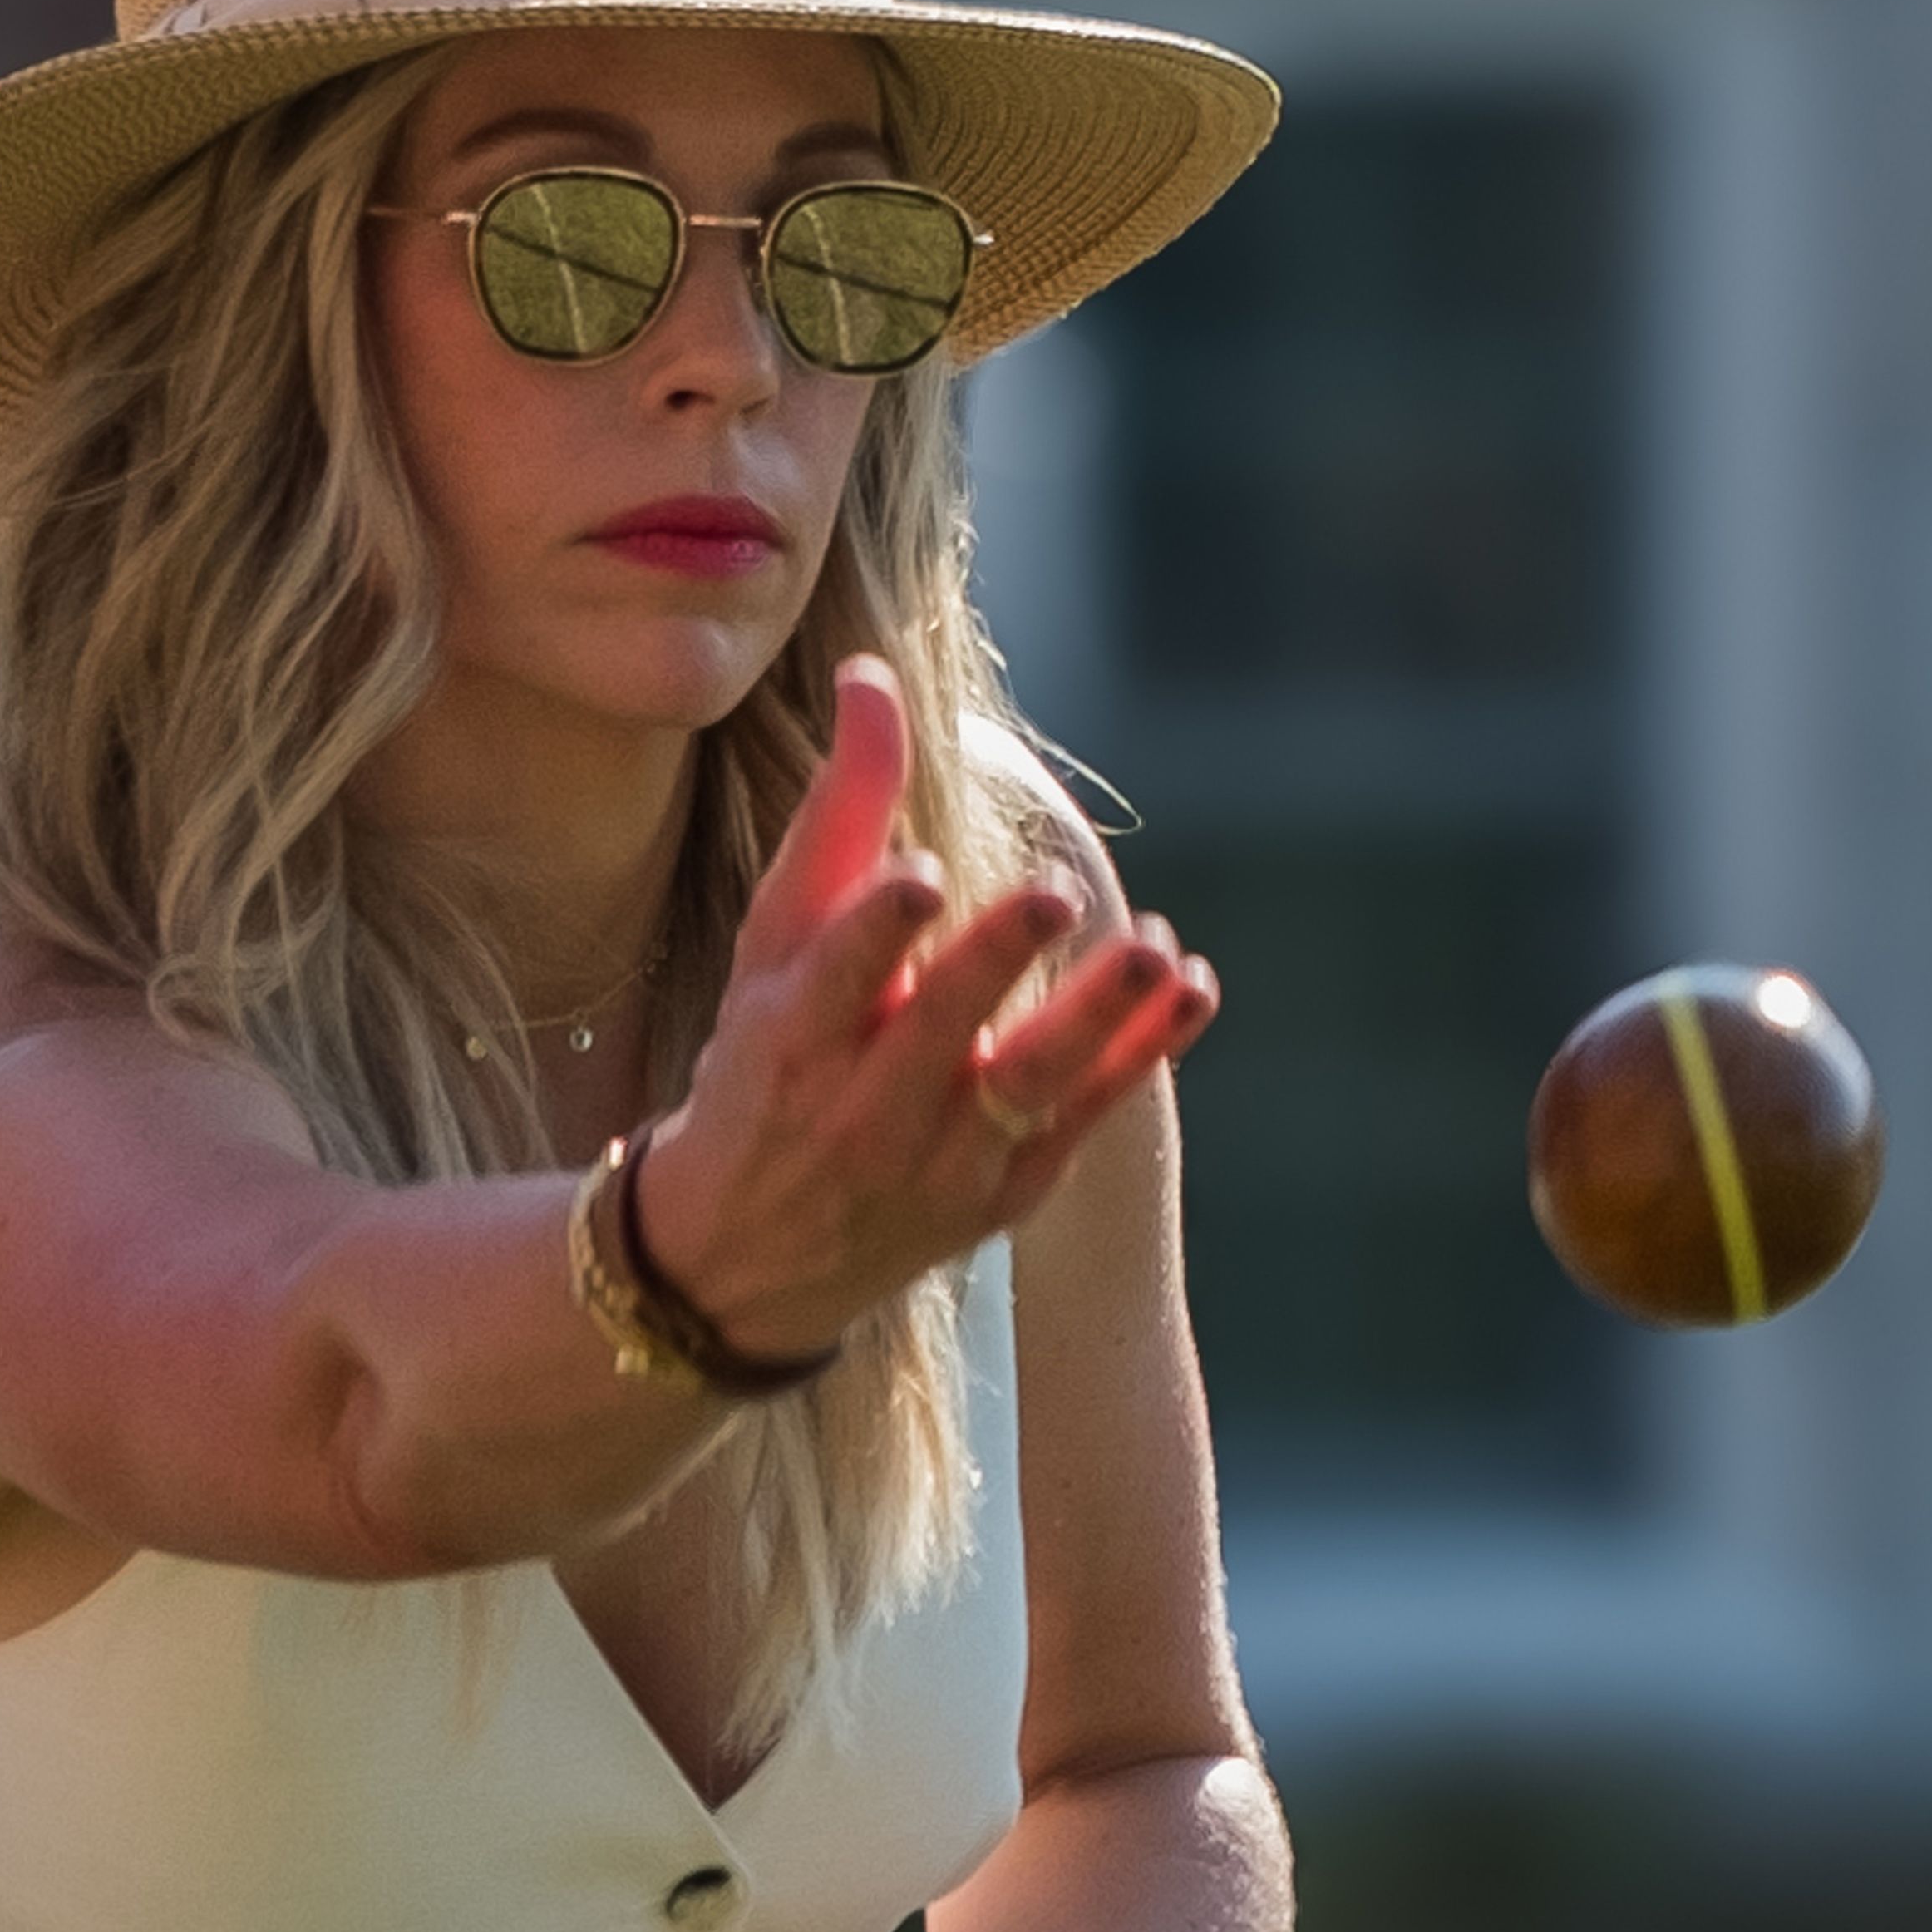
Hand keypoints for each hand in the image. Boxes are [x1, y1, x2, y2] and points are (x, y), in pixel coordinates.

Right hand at [633, 656, 1215, 1359]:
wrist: (744, 1255)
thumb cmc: (763, 1067)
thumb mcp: (773, 948)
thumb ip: (837, 815)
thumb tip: (873, 676)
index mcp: (793, 1040)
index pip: (837, 977)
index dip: (878, 930)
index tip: (921, 879)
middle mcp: (864, 1110)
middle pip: (940, 1034)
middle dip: (995, 965)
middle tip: (1053, 895)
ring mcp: (940, 1162)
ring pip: (1028, 1089)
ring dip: (1097, 1020)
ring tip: (1155, 956)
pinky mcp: (1003, 1194)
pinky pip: (1084, 1120)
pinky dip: (1141, 1057)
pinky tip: (1187, 989)